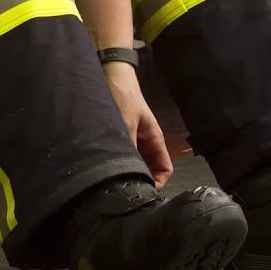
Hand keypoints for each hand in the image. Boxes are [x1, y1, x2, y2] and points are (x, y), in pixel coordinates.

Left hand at [103, 62, 172, 188]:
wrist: (109, 75)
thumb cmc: (122, 96)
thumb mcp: (125, 124)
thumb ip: (128, 148)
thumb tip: (126, 173)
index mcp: (154, 139)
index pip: (165, 169)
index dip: (158, 184)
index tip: (144, 194)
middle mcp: (144, 143)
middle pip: (150, 170)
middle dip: (142, 182)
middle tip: (126, 193)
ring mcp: (132, 141)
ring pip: (135, 165)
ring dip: (128, 174)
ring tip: (114, 184)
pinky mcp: (118, 138)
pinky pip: (122, 157)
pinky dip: (117, 165)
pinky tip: (105, 170)